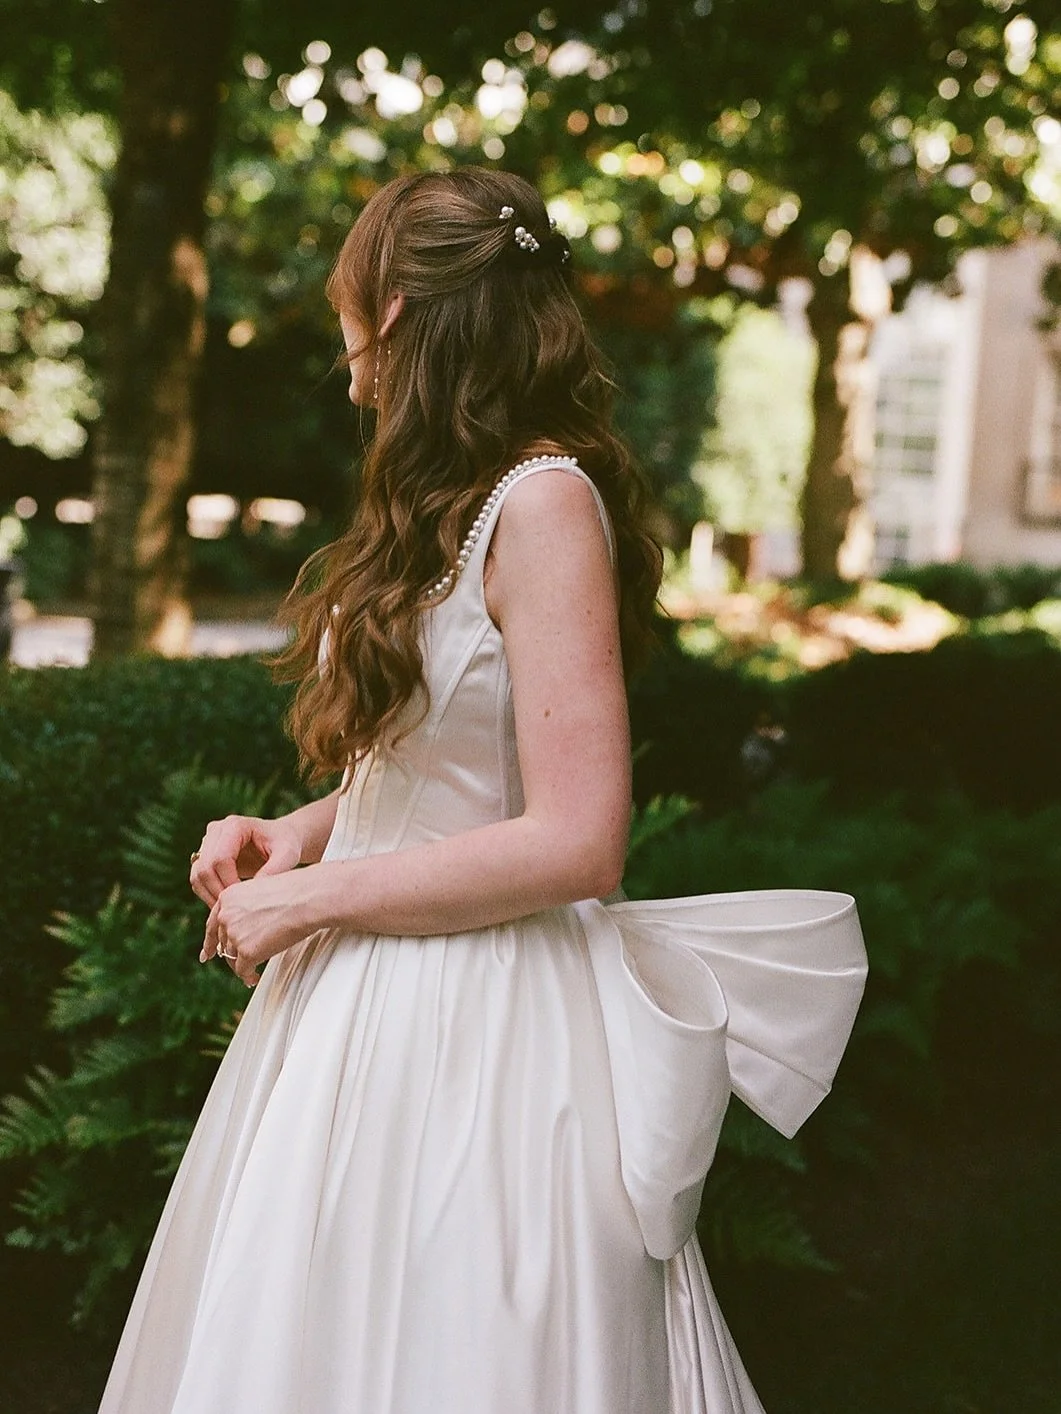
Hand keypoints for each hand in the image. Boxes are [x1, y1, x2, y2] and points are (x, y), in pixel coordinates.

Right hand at [189, 814, 302, 909]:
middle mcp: (216, 830)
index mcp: (234, 826)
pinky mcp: (204, 856)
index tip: (245, 899)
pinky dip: (207, 895)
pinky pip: (197, 880)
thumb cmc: (286, 844)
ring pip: (197, 875)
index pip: (220, 858)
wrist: (280, 839)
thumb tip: (250, 893)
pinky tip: (225, 904)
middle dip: (218, 892)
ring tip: (231, 909)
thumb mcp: (288, 854)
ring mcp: (207, 842)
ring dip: (210, 896)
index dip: (229, 883)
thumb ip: (273, 870)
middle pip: (204, 868)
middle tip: (236, 909)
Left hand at [200, 867, 321, 986]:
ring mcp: (234, 934)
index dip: (210, 941)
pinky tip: (254, 978)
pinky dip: (248, 976)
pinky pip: (242, 970)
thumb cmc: (294, 891)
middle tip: (241, 963)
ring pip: (232, 958)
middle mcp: (226, 915)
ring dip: (242, 966)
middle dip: (232, 954)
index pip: (213, 923)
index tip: (208, 953)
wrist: (307, 899)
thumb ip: (247, 906)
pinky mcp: (246, 951)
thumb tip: (248, 923)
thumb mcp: (261, 890)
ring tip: (252, 972)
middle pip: (224, 942)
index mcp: (228, 897)